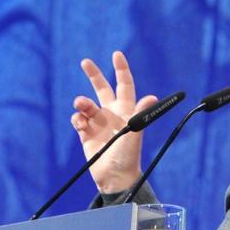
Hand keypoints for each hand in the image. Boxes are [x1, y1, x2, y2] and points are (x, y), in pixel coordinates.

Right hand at [71, 51, 157, 194]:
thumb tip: (152, 97)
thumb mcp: (135, 132)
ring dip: (82, 102)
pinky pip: (78, 119)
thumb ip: (140, 114)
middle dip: (94, 75)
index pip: (124, 85)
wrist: (115, 176)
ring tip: (82, 108)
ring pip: (86, 104)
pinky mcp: (86, 133)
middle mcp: (112, 114)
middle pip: (102, 88)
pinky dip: (77, 119)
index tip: (117, 54)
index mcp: (126, 110)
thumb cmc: (129, 155)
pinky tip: (81, 126)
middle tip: (85, 62)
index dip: (121, 70)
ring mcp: (98, 123)